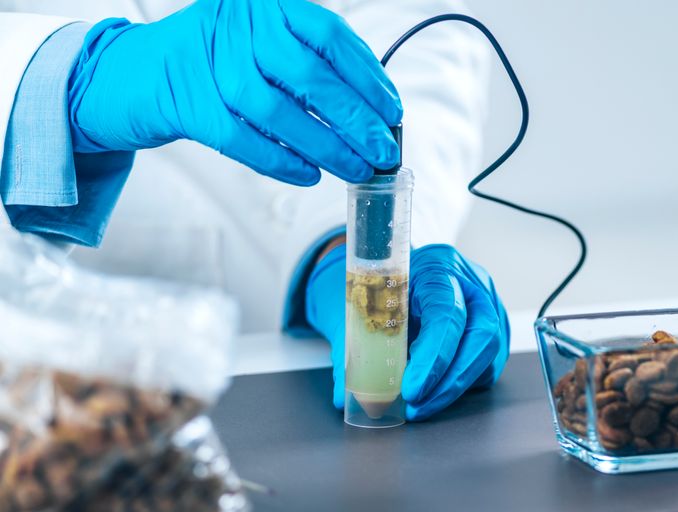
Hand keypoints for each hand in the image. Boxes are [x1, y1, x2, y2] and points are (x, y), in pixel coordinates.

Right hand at [68, 0, 401, 184]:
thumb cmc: (212, 61)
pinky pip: (244, 140)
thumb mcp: (261, 43)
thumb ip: (309, 65)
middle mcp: (237, 24)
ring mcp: (207, 63)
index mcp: (265, 4)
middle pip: (311, 77)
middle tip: (384, 151)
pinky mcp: (185, 105)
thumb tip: (372, 113)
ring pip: (280, 112)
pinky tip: (309, 175)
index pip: (330, 36)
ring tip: (354, 170)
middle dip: (356, 121)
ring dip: (326, 147)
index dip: (368, 78)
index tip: (392, 111)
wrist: (131, 74)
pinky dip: (281, 162)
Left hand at [306, 244, 509, 420]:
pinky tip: (436, 391)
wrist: (393, 278)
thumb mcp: (360, 308)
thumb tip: (347, 396)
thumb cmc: (380, 289)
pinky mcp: (494, 330)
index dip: (433, 355)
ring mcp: (490, 306)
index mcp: (437, 267)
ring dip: (455, 387)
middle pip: (481, 335)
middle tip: (418, 407)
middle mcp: (472, 284)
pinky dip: (462, 384)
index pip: (446, 311)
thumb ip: (354, 349)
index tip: (411, 390)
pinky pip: (488, 364)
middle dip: (450, 380)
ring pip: (488, 353)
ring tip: (421, 406)